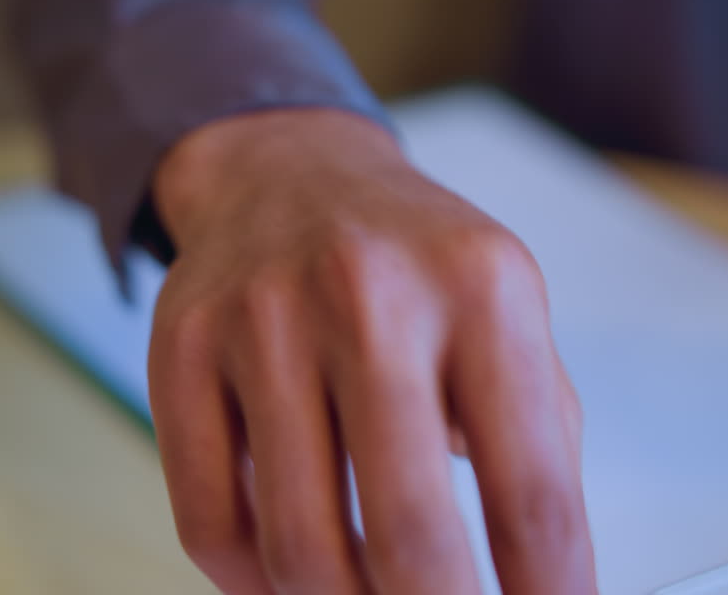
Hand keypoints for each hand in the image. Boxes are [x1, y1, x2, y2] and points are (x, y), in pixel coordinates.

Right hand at [147, 108, 595, 593]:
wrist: (287, 174)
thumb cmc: (410, 265)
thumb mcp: (507, 316)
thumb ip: (538, 443)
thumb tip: (545, 587)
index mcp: (480, 288)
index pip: (534, 497)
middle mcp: (367, 295)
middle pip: (412, 538)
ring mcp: (261, 321)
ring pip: (299, 547)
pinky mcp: (182, 350)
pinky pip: (208, 522)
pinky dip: (253, 587)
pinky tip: (289, 580)